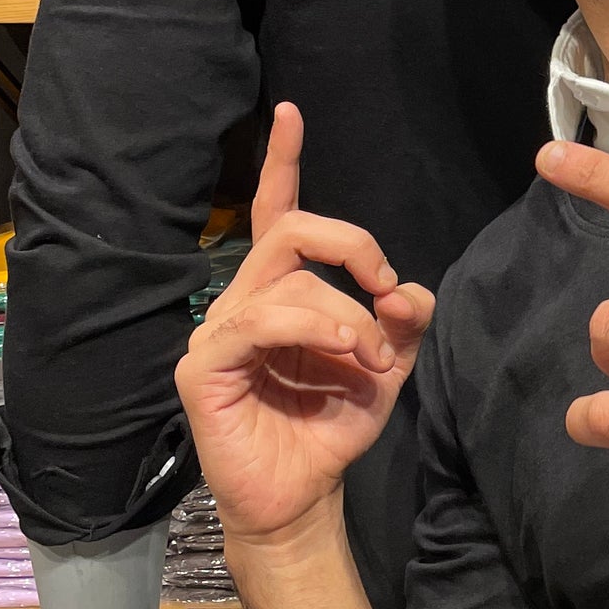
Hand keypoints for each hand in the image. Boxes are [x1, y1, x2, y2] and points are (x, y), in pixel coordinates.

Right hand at [177, 105, 434, 550]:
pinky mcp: (202, 366)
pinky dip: (315, 330)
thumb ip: (401, 319)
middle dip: (352, 244)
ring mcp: (217, 331)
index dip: (282, 160)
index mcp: (280, 291)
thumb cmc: (331, 424)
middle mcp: (243, 299)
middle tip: (387, 292)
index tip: (290, 112)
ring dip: (348, 314)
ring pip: (289, 279)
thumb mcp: (387, 364)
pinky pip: (259, 320)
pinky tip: (344, 356)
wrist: (302, 496)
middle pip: (291, 228)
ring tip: (373, 359)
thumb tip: (405, 289)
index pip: (274, 210)